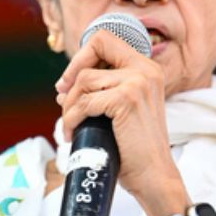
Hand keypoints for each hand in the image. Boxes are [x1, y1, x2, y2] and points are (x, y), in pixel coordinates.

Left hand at [54, 31, 189, 215]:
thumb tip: (64, 85)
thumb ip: (104, 90)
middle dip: (71, 73)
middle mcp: (145, 70)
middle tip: (61, 99)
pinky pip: (83, 103)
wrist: (154, 175)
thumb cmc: (135, 148)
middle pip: (94, 49)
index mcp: (147, 68)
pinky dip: (70, 119)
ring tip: (70, 125)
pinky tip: (72, 133)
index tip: (70, 80)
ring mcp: (137, 83)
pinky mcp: (126, 100)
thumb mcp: (124, 109)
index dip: (83, 55)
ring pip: (84, 80)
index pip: (106, 40)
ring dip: (68, 105)